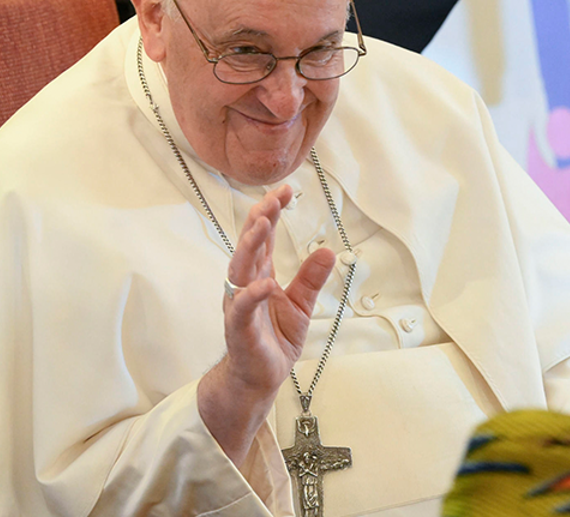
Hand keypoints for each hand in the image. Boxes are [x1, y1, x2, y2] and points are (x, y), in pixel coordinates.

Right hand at [197, 185, 336, 464]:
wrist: (258, 379)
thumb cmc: (273, 340)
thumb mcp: (301, 306)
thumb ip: (311, 279)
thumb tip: (329, 251)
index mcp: (259, 276)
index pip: (264, 238)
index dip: (271, 213)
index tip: (285, 190)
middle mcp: (245, 286)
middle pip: (249, 246)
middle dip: (259, 220)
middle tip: (271, 198)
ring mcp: (240, 306)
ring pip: (240, 270)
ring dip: (250, 246)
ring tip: (262, 224)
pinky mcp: (240, 330)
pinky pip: (242, 309)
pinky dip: (251, 295)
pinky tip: (264, 284)